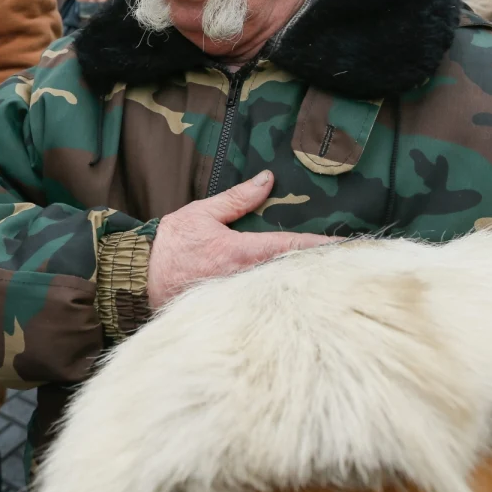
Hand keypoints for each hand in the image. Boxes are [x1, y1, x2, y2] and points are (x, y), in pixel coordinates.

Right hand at [147, 170, 333, 309]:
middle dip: (320, 269)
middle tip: (351, 265)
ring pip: (281, 292)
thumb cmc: (171, 247)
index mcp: (242, 252)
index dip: (321, 246)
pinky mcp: (231, 311)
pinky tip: (298, 296)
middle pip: (293, 274)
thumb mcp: (202, 213)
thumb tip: (267, 180)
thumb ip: (238, 198)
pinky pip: (263, 305)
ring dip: (304, 284)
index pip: (291, 246)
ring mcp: (239, 299)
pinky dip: (282, 298)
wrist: (140, 279)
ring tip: (334, 279)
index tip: (348, 245)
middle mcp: (245, 279)